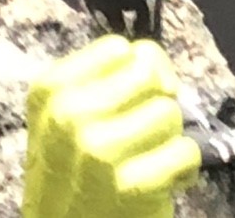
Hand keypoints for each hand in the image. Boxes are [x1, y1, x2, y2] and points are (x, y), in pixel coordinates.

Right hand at [22, 35, 199, 217]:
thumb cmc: (71, 175)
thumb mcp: (65, 117)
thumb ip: (104, 80)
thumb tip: (161, 71)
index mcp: (49, 90)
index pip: (118, 48)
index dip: (136, 69)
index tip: (134, 96)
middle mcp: (68, 114)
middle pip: (148, 75)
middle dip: (155, 100)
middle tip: (144, 131)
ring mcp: (99, 150)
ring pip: (169, 112)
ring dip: (169, 137)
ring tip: (149, 159)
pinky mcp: (133, 186)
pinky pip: (185, 152)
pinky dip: (184, 168)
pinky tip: (164, 181)